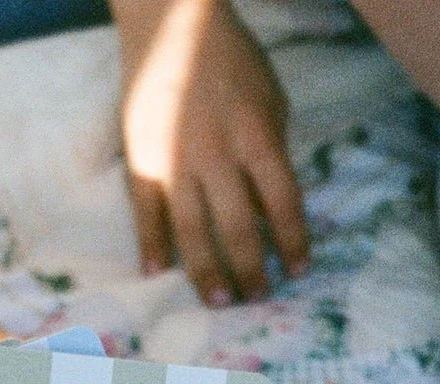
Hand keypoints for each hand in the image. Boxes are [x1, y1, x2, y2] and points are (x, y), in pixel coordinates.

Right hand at [114, 0, 308, 302]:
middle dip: (250, 270)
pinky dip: (152, 244)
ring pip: (192, 231)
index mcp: (257, 136)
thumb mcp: (269, 98)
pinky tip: (158, 271)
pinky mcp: (141, 158)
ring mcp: (175, 159)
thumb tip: (269, 207)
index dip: (293, 242)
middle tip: (255, 298)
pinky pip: (147, 211)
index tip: (298, 271)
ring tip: (217, 300)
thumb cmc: (230, 59)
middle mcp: (218, 155)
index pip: (283, 203)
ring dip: (206, 272)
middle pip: (237, 228)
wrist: (171, 21)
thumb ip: (273, 150)